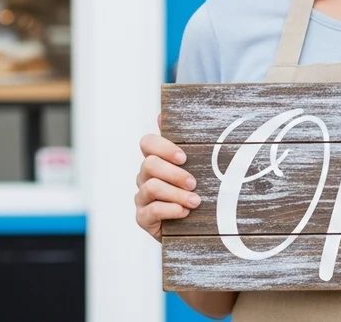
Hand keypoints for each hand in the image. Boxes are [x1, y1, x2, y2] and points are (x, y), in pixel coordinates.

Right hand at [135, 113, 200, 238]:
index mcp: (157, 160)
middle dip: (174, 173)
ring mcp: (142, 197)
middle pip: (149, 164)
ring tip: (195, 201)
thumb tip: (166, 114)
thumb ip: (187, 143)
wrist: (196, 226)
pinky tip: (184, 212)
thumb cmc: (195, 191)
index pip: (147, 143)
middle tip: (193, 182)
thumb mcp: (198, 167)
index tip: (184, 157)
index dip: (163, 147)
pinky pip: (151, 210)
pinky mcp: (143, 218)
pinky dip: (169, 210)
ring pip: (151, 188)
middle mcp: (145, 176)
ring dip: (176, 194)